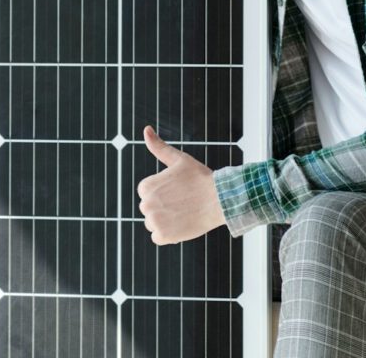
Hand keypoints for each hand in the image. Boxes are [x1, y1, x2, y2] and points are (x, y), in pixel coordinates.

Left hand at [136, 126, 225, 244]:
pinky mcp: (163, 236)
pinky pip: (158, 237)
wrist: (219, 199)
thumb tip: (146, 129)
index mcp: (146, 186)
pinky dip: (168, 233)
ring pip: (153, 222)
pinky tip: (181, 223)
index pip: (147, 192)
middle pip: (149, 207)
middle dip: (163, 205)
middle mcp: (146, 204)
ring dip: (165, 220)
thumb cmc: (199, 177)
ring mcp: (154, 222)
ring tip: (183, 211)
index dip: (163, 190)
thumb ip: (158, 146)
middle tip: (182, 200)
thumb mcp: (178, 159)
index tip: (177, 189)